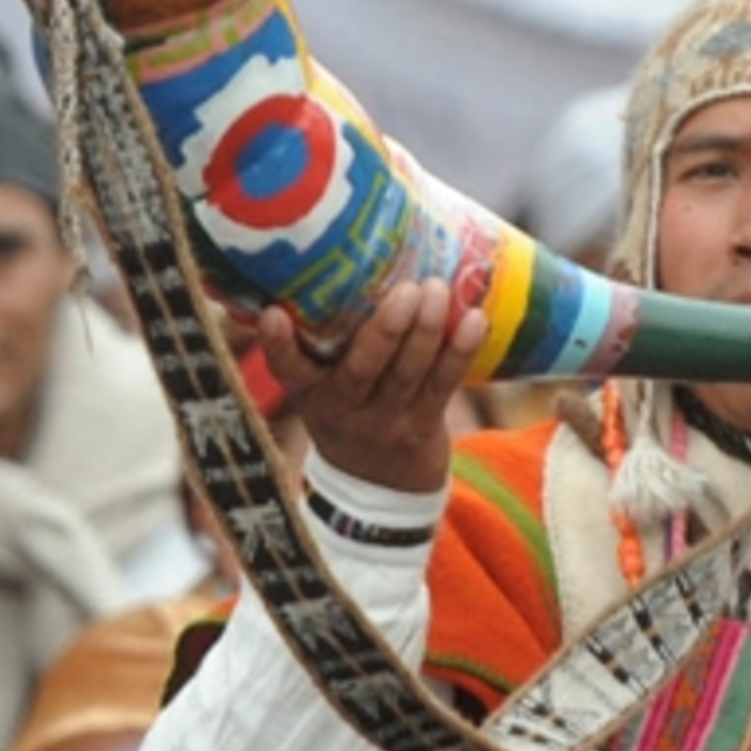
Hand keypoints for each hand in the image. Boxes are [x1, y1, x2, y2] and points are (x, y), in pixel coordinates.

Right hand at [258, 276, 485, 494]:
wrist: (377, 488)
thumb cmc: (347, 410)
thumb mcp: (320, 389)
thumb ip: (319, 342)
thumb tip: (324, 261)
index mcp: (311, 394)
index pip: (290, 370)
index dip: (279, 345)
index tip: (274, 314)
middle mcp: (344, 409)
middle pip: (362, 368)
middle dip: (385, 329)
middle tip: (407, 289)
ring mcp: (386, 419)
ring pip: (407, 373)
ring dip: (427, 330)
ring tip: (439, 289)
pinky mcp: (423, 424)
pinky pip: (443, 385)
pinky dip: (461, 350)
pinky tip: (475, 318)